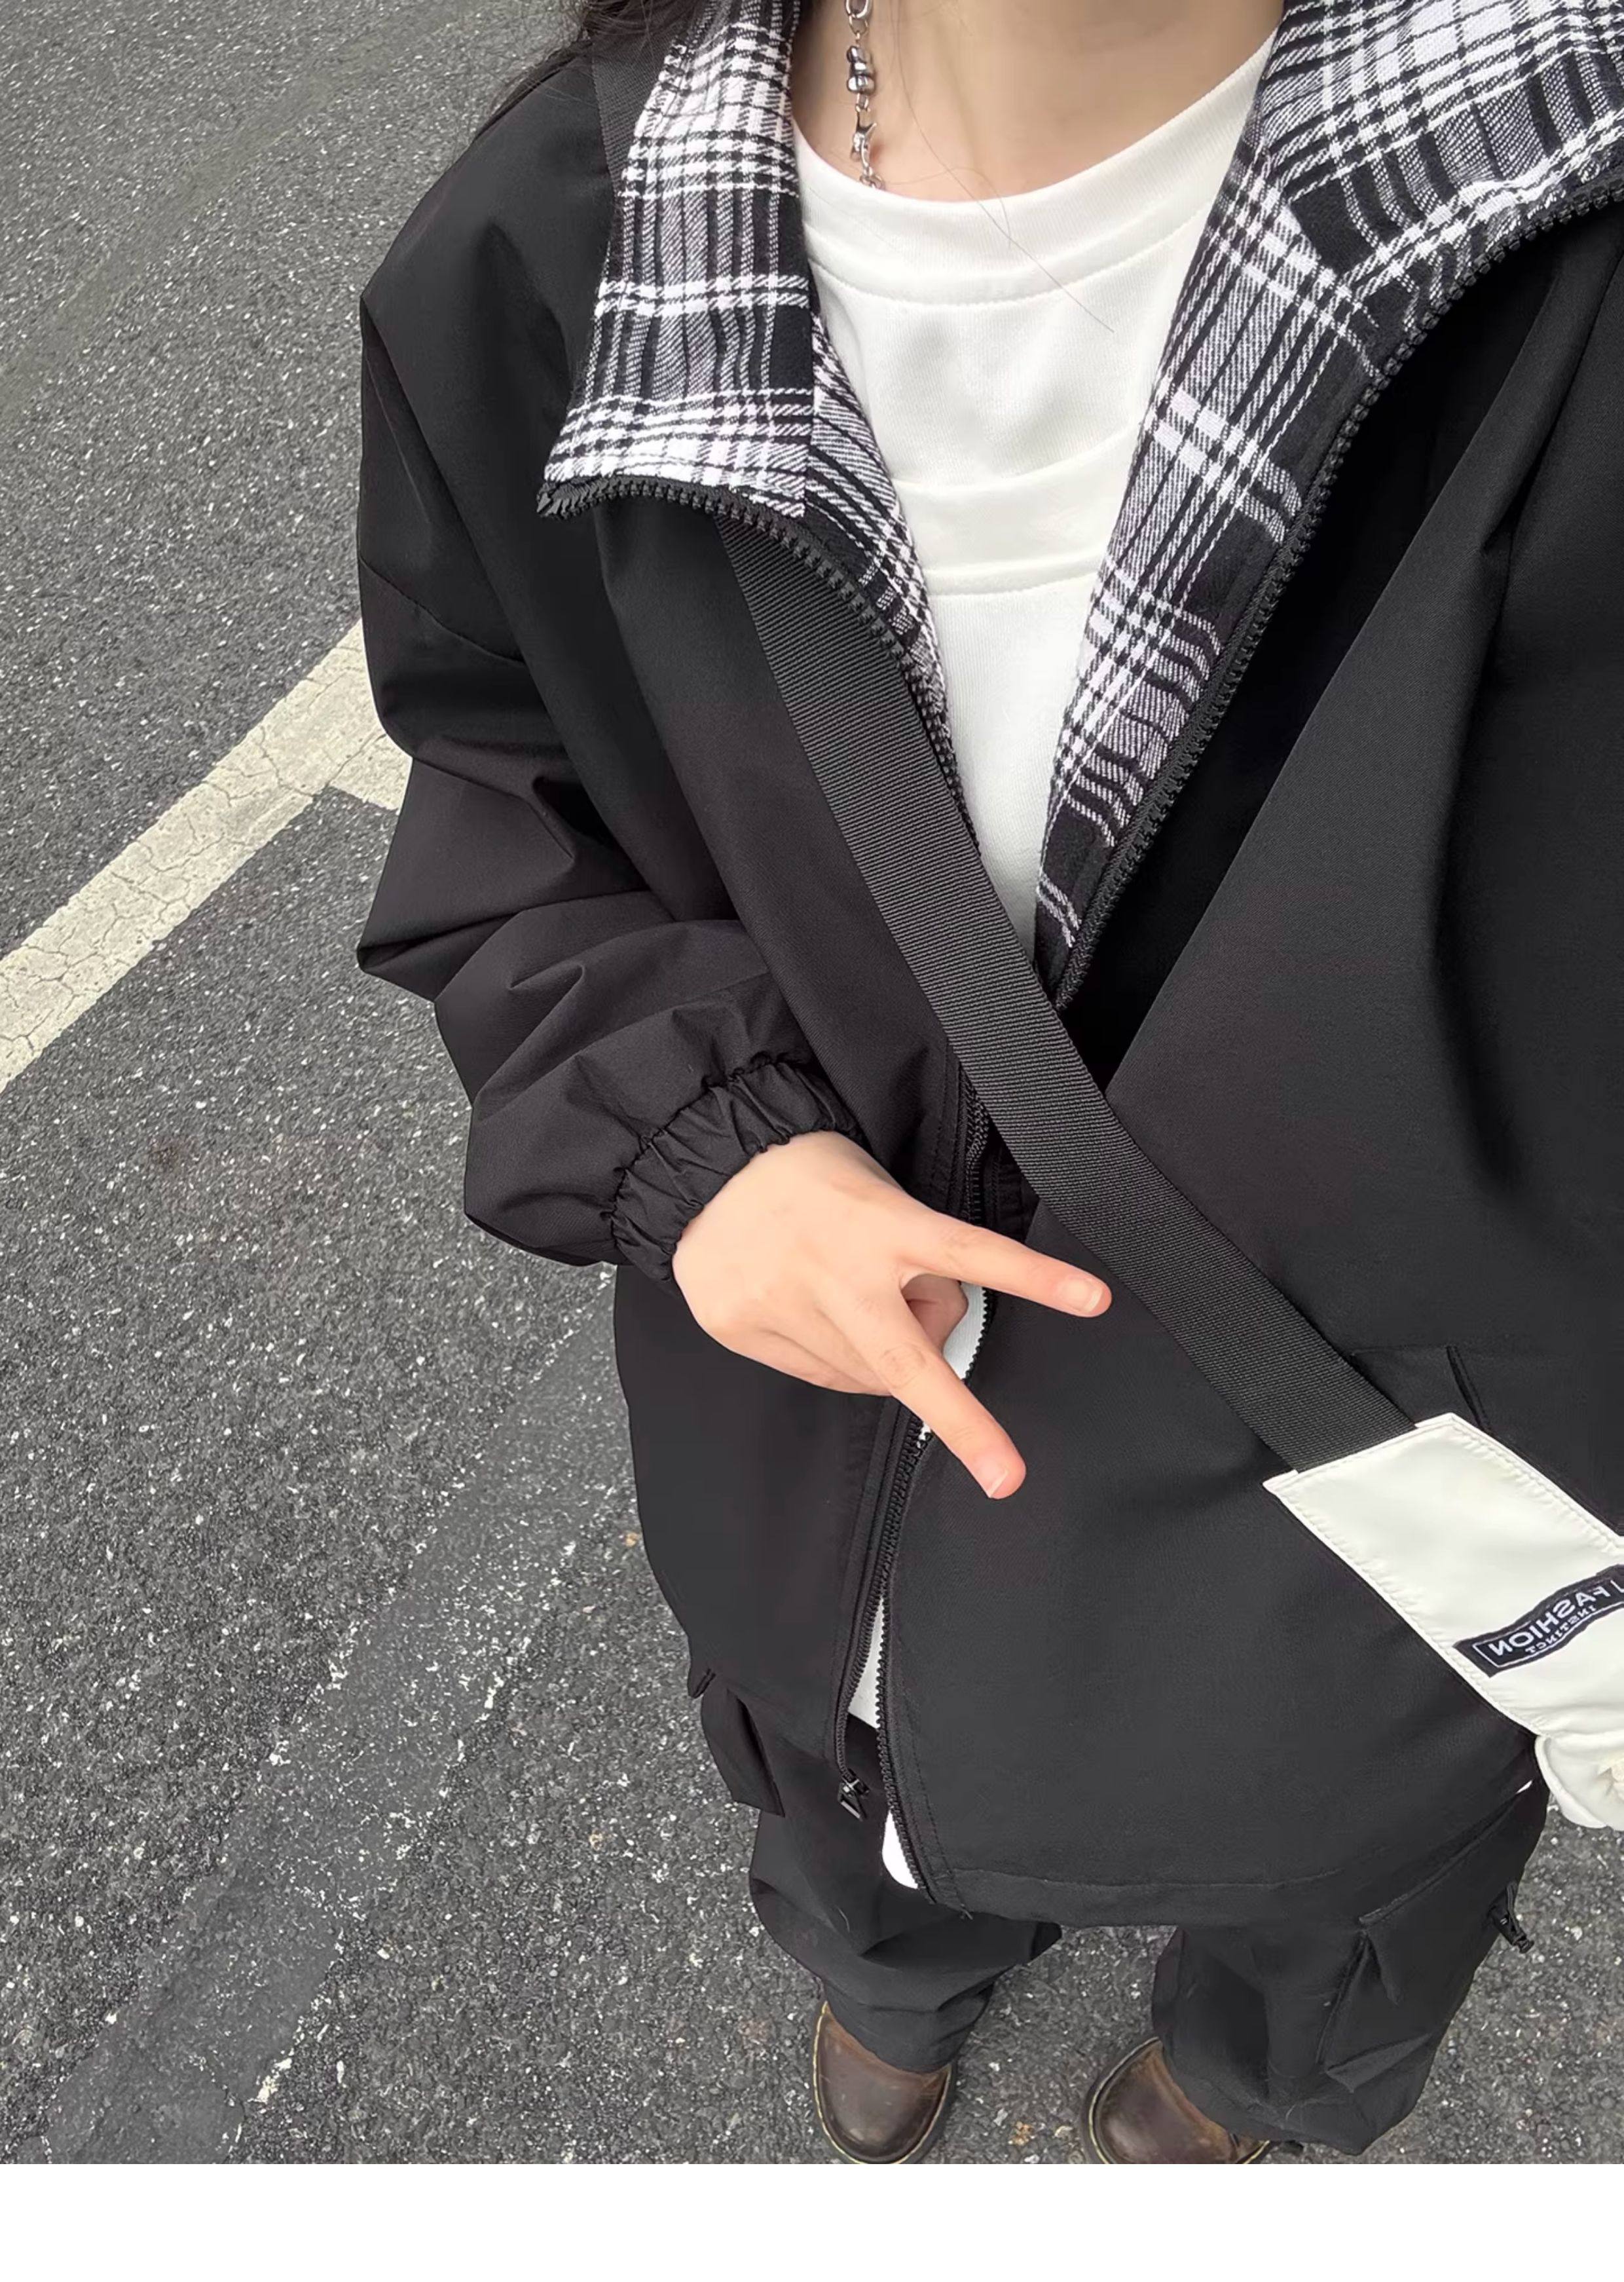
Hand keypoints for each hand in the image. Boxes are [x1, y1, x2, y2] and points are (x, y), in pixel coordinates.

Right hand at [670, 1130, 1109, 1497]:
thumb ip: (912, 1262)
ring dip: (884, 1357)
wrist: (707, 1162)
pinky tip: (824, 1316)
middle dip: (963, 1423)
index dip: (1035, 1278)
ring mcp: (782, 1303)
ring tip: (863, 1300)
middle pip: (907, 1359)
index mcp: (879, 1223)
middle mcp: (833, 1269)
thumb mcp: (880, 1194)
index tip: (1093, 1298)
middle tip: (1007, 1476)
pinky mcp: (742, 1327)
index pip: (969, 1252)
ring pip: (864, 1375)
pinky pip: (818, 1374)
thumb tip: (930, 1331)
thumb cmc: (809, 1174)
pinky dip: (838, 1358)